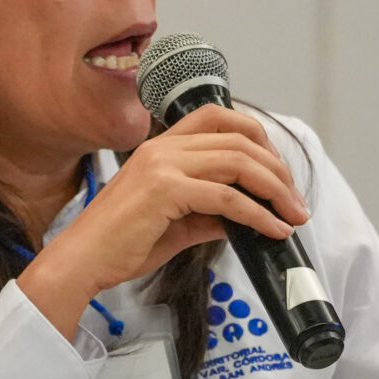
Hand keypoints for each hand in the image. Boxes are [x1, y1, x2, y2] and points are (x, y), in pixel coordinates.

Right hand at [19, 105, 306, 339]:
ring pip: (240, 164)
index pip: (220, 117)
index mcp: (162, 146)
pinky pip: (228, 198)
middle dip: (278, 171)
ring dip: (276, 191)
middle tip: (296, 203)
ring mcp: (163, 165)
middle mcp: (163, 147)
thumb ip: (209, 215)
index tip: (278, 173)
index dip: (258, 138)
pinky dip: (259, 215)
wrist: (82, 261)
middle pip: (240, 141)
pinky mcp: (165, 191)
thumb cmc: (119, 244)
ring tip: (293, 217)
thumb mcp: (175, 224)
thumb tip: (243, 219)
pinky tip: (272, 231)